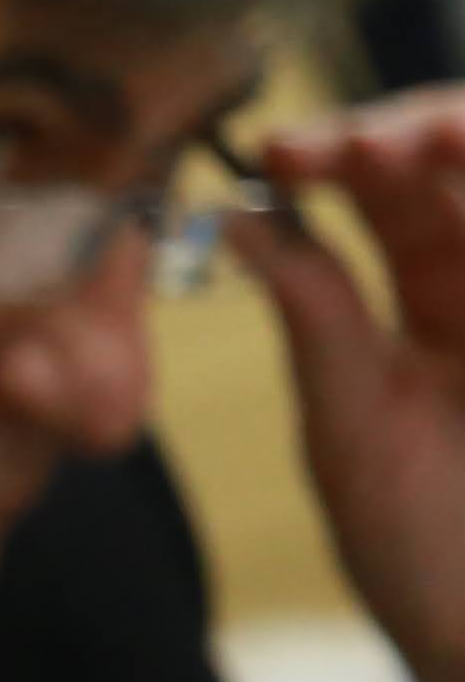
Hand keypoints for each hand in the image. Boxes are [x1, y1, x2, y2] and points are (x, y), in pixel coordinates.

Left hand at [243, 95, 464, 681]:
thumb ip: (319, 320)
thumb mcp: (353, 429)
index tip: (283, 155)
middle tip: (366, 146)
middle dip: (422, 128)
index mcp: (428, 297)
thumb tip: (243, 218)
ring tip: (438, 143)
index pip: (391, 186)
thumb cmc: (425, 552)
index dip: (345, 151)